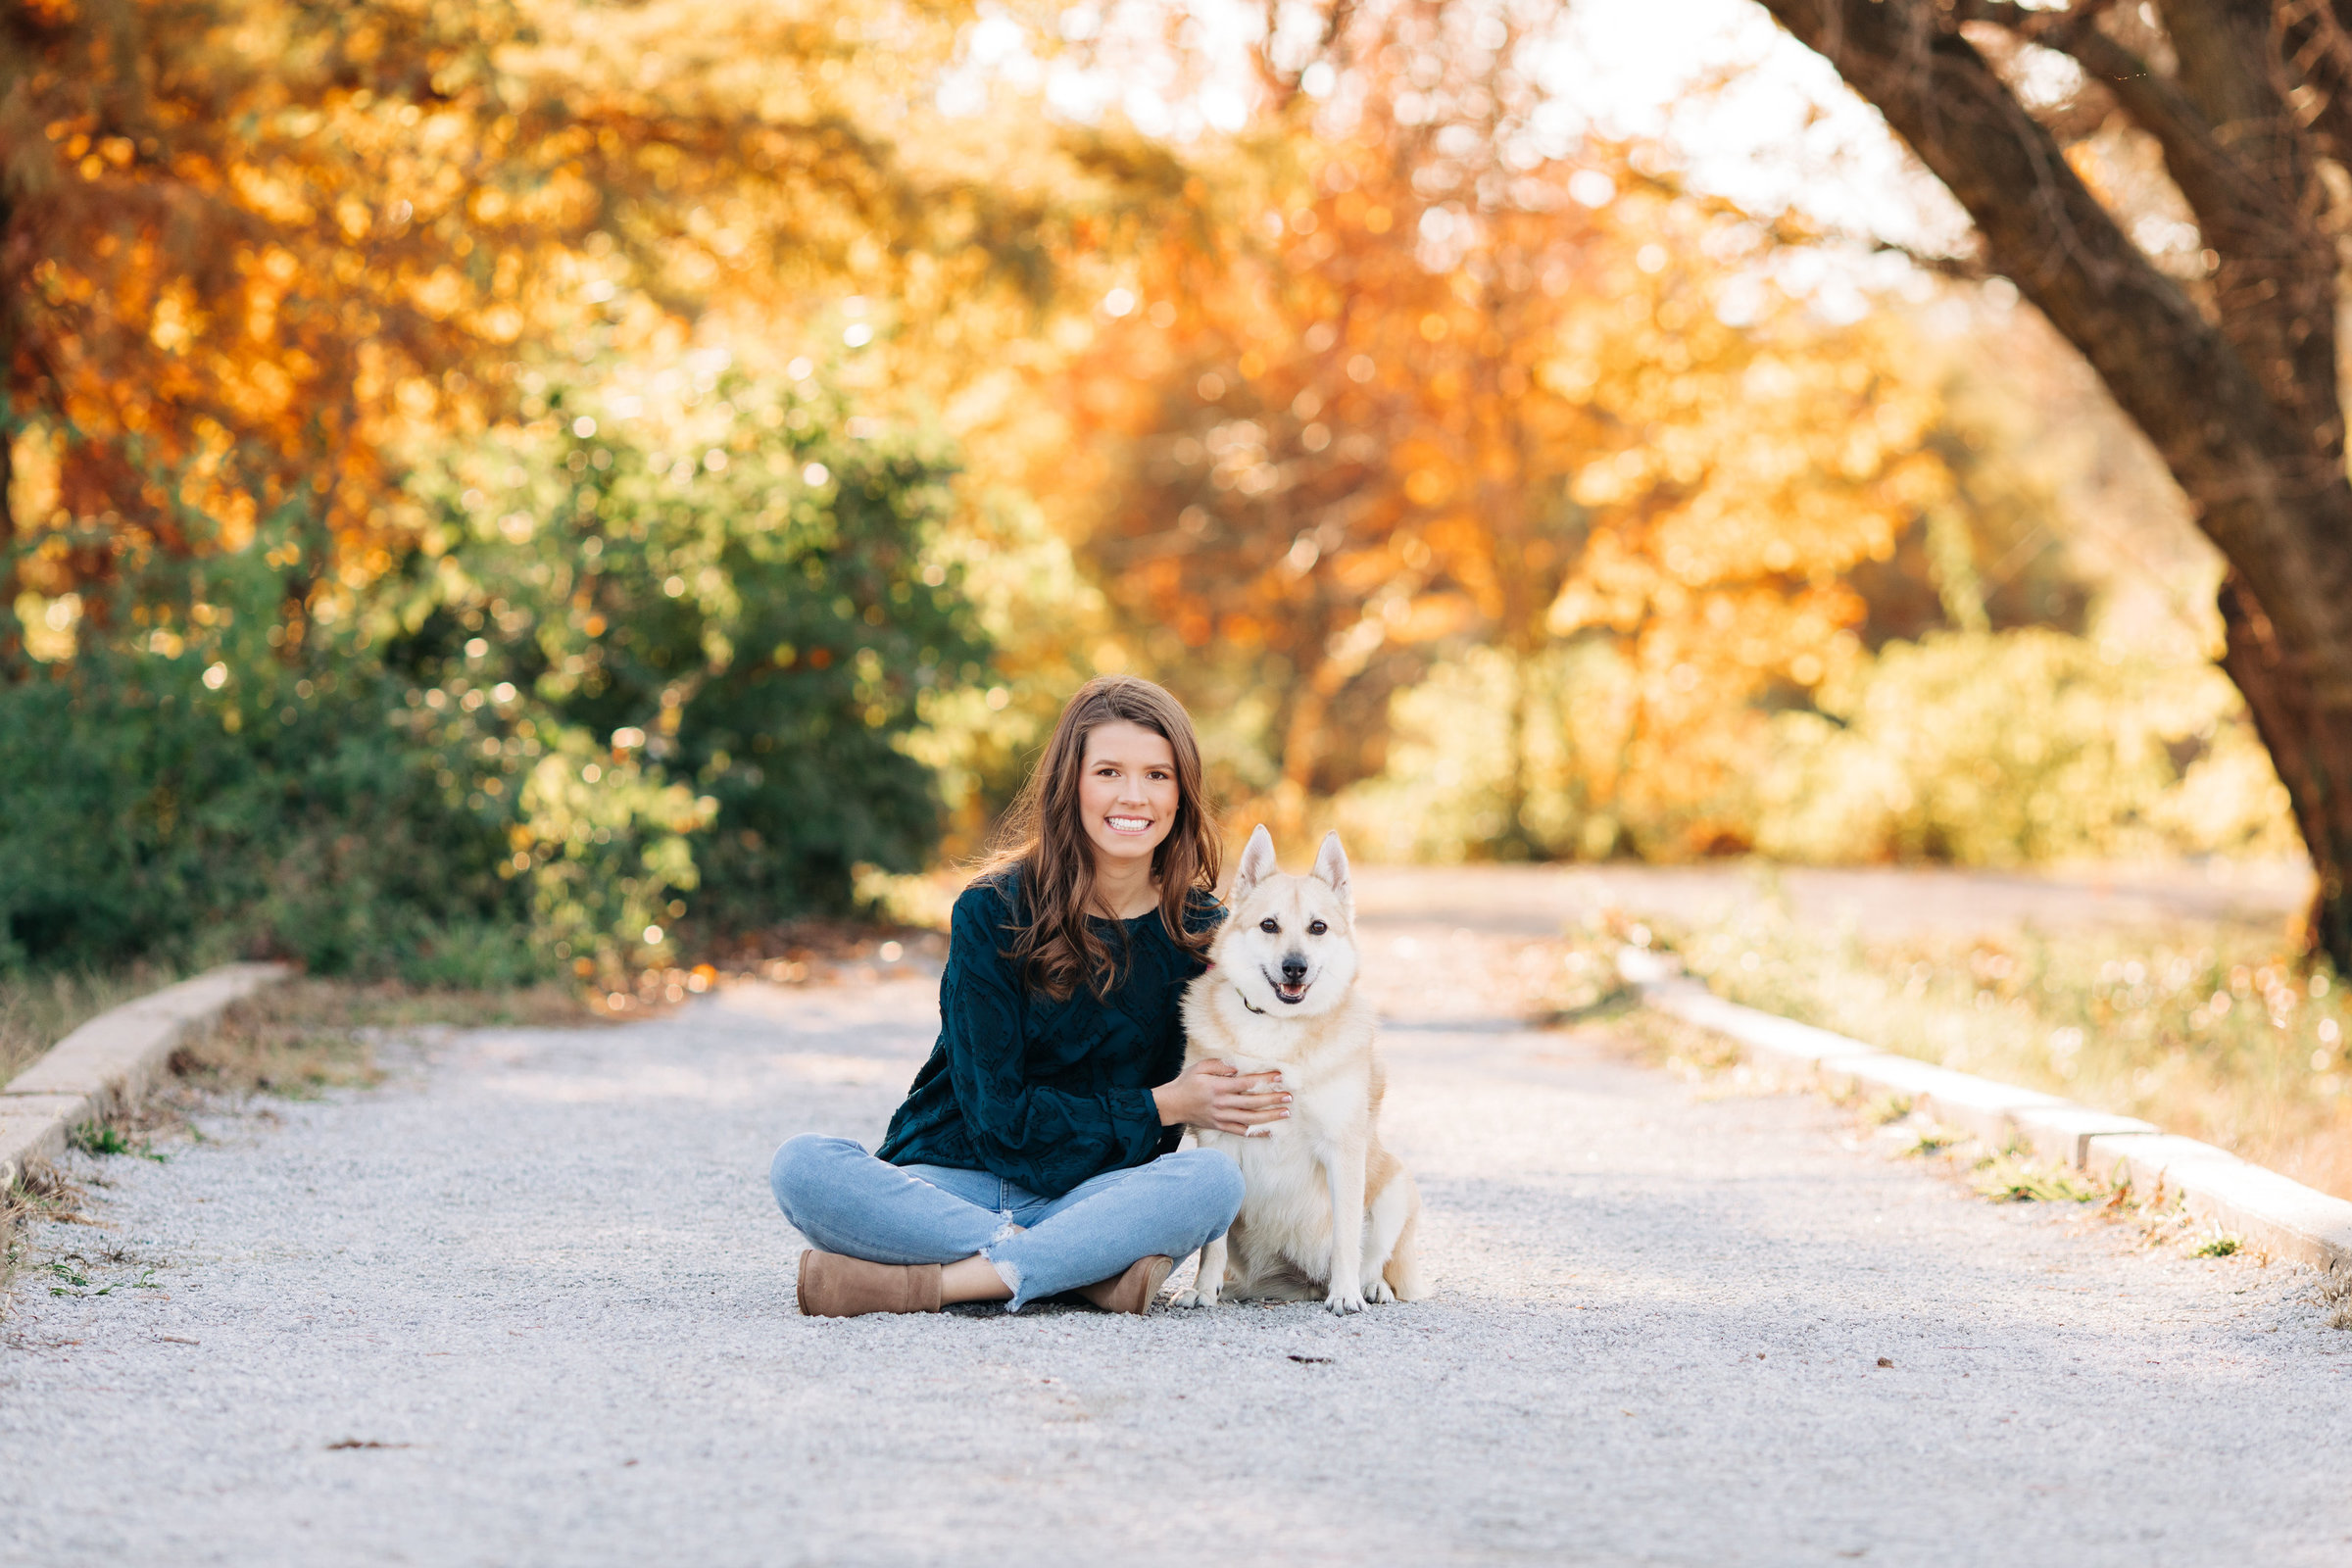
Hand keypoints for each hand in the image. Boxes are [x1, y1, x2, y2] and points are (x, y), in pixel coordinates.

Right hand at [1153, 1058, 1288, 1134]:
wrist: (1172, 1105)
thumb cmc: (1186, 1083)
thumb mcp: (1200, 1067)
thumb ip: (1219, 1065)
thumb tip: (1237, 1068)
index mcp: (1218, 1087)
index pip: (1246, 1083)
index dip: (1264, 1079)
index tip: (1279, 1076)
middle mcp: (1222, 1103)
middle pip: (1252, 1102)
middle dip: (1272, 1099)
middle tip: (1289, 1096)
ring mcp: (1222, 1117)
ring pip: (1250, 1119)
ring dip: (1269, 1116)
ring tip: (1285, 1113)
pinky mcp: (1220, 1126)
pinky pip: (1241, 1131)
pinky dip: (1256, 1132)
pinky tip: (1270, 1131)